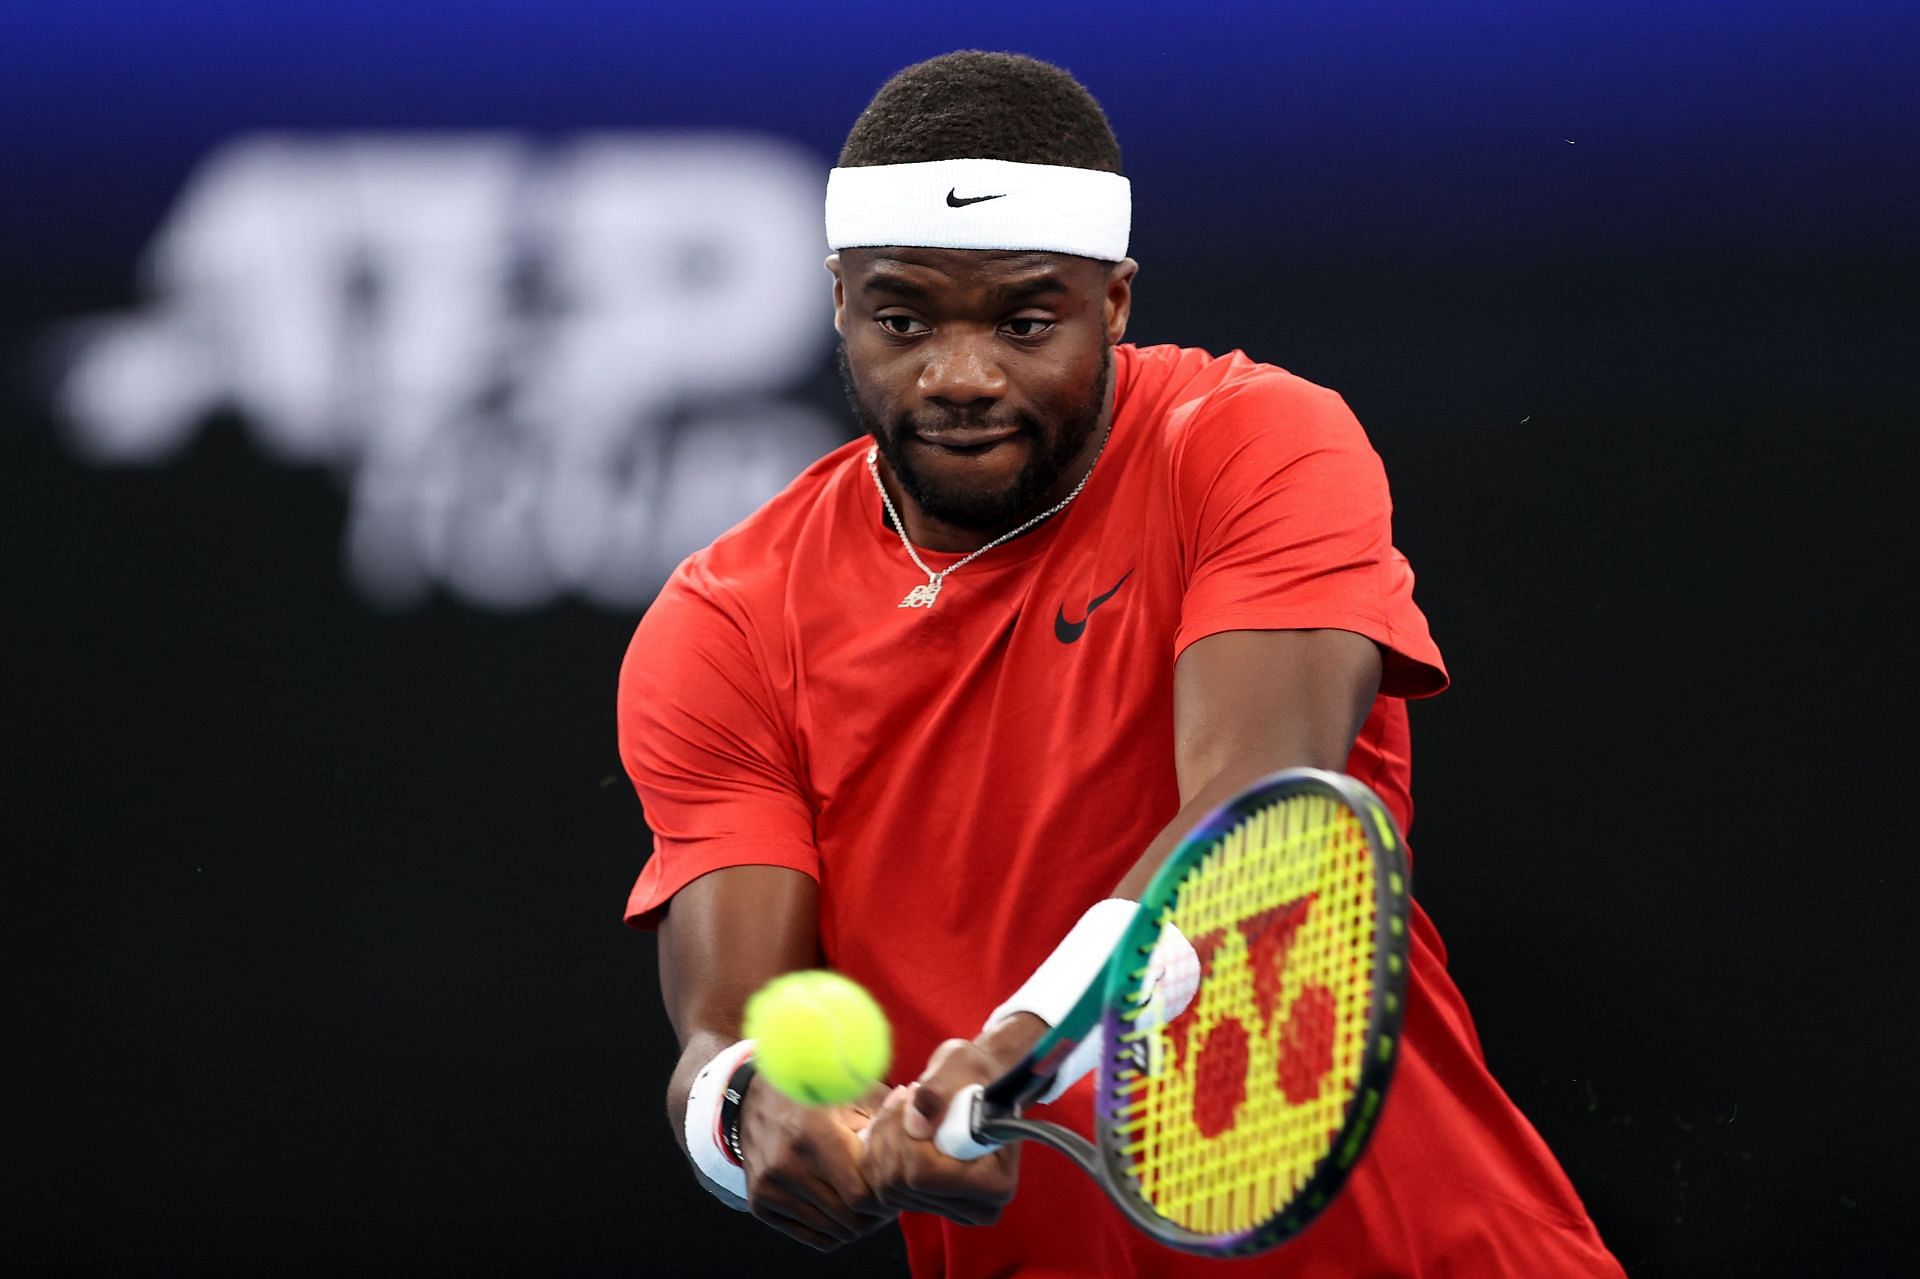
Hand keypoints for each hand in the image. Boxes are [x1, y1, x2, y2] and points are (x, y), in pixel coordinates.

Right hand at [738, 1078, 896, 1250]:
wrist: (750, 1099)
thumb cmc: (812, 1092)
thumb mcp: (849, 1091)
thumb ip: (885, 1116)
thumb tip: (921, 1127)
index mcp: (814, 1135)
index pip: (860, 1195)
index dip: (885, 1200)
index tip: (896, 1190)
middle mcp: (786, 1164)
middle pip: (847, 1218)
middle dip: (874, 1216)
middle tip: (888, 1205)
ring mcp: (769, 1186)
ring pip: (830, 1230)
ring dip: (855, 1225)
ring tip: (868, 1208)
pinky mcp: (759, 1201)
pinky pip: (808, 1234)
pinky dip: (831, 1230)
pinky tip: (842, 1211)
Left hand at [858, 1016, 1046, 1225]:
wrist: (978, 1082)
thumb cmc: (977, 1071)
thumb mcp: (963, 1065)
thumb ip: (939, 1092)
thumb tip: (915, 1124)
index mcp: (994, 1183)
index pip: (925, 1174)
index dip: (906, 1136)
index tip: (913, 1096)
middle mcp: (974, 1206)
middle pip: (900, 1183)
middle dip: (891, 1133)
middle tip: (905, 1096)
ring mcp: (947, 1207)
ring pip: (884, 1184)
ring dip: (882, 1138)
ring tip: (903, 1104)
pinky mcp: (924, 1202)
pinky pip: (878, 1183)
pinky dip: (877, 1148)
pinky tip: (893, 1121)